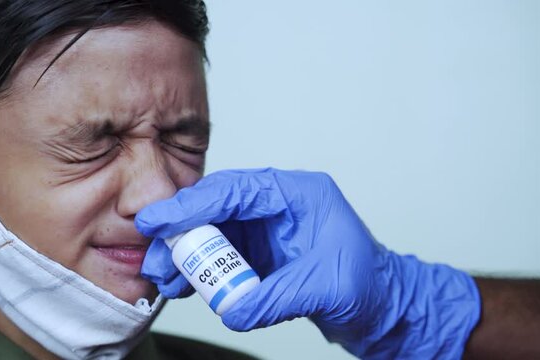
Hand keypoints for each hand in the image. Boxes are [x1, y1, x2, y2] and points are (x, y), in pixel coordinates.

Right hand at [135, 168, 480, 358]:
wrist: (383, 307)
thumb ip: (276, 298)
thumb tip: (232, 309)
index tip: (158, 219)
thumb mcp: (327, 288)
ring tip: (163, 278)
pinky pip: (222, 256)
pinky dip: (202, 271)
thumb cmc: (370, 284)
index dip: (192, 203)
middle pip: (218, 208)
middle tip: (156, 258)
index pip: (237, 191)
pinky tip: (185, 286)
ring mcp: (268, 230)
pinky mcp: (261, 254)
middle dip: (182, 232)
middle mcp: (278, 206)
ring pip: (214, 232)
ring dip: (187, 255)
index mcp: (299, 195)